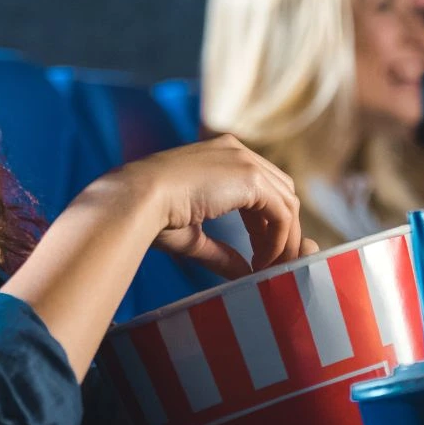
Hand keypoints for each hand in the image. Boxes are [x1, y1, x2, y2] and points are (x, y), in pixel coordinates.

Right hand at [119, 134, 310, 279]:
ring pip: (286, 201)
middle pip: (280, 191)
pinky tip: (263, 261)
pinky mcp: (251, 177)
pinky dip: (278, 239)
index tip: (258, 253)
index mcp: (220, 155)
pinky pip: (281, 212)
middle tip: (270, 263)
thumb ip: (221, 251)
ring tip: (271, 268)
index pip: (260, 186)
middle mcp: (236, 151)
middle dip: (279, 230)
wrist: (137, 199)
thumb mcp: (193, 235)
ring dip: (283, 238)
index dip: (264, 222)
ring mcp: (245, 160)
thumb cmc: (151, 216)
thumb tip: (243, 273)